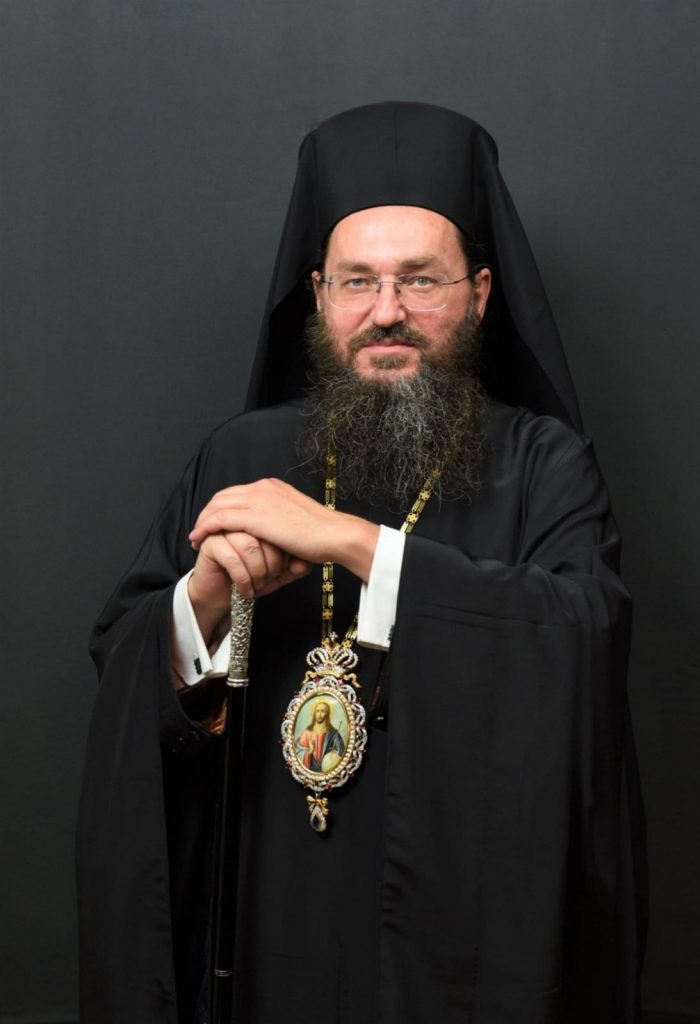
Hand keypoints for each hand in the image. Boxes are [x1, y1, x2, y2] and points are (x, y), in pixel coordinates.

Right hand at [187, 530, 310, 643]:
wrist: (221, 594)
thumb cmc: (251, 578)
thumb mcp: (280, 573)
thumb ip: (295, 567)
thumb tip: (303, 563)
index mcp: (261, 518)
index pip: (280, 528)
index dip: (284, 554)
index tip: (283, 572)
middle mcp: (242, 519)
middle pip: (266, 534)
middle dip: (272, 564)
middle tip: (269, 580)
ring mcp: (224, 528)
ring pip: (250, 545)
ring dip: (257, 572)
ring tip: (257, 584)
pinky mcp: (210, 543)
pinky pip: (232, 558)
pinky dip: (243, 578)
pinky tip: (245, 589)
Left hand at [189, 478, 378, 581]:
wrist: (334, 535)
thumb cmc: (322, 535)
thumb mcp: (297, 520)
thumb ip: (281, 521)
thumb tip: (275, 534)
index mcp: (273, 487)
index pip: (237, 492)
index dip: (221, 507)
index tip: (214, 523)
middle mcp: (263, 488)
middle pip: (222, 496)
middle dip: (207, 513)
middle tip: (199, 531)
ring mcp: (259, 500)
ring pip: (217, 506)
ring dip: (202, 522)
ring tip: (195, 538)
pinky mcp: (255, 517)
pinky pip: (219, 519)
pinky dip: (205, 528)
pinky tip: (199, 540)